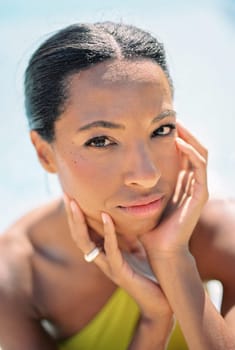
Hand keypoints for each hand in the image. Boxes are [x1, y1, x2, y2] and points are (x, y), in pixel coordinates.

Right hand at [63, 195, 172, 322]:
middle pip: (78, 236)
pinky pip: (110, 250)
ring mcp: (108, 267)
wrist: (160, 300)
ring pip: (86, 243)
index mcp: (103, 253)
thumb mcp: (136, 247)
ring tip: (75, 204)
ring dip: (79, 222)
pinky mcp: (120, 272)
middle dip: (71, 216)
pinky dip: (108, 232)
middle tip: (66, 196)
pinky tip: (106, 217)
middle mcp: (101, 260)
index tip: (71, 195)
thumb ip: (127, 234)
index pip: (83, 233)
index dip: (75, 216)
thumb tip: (125, 213)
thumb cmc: (148, 274)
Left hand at [140, 122, 208, 257]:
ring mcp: (198, 188)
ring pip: (200, 153)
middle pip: (194, 148)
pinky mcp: (200, 195)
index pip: (183, 151)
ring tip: (176, 124)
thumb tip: (122, 167)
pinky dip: (191, 153)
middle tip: (171, 117)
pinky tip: (178, 142)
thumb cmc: (149, 224)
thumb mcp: (144, 197)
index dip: (176, 135)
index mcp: (180, 182)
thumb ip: (140, 182)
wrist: (159, 248)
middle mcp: (191, 182)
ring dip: (189, 137)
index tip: (160, 122)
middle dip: (184, 131)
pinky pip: (200, 168)